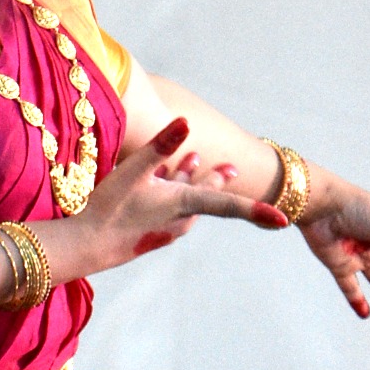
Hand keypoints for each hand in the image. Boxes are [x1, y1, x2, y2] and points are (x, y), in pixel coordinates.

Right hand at [69, 118, 287, 276]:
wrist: (86, 247)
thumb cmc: (110, 208)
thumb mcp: (134, 171)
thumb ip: (161, 146)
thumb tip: (186, 122)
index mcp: (184, 204)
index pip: (229, 205)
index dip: (257, 210)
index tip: (283, 222)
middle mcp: (181, 220)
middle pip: (209, 197)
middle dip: (220, 181)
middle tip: (233, 169)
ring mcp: (166, 229)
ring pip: (188, 202)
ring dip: (192, 181)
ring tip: (193, 161)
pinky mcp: (151, 234)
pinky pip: (171, 209)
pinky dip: (173, 192)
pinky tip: (163, 182)